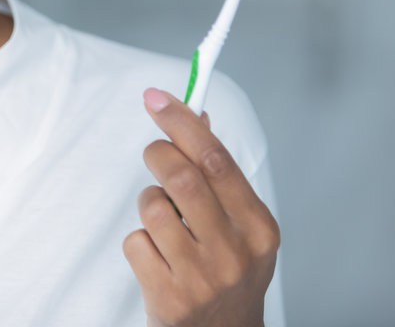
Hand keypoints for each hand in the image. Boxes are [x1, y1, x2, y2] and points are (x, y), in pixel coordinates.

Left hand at [123, 88, 279, 326]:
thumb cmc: (229, 272)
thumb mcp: (240, 226)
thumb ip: (220, 175)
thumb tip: (197, 116)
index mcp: (259, 226)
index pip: (216, 159)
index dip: (182, 122)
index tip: (155, 98)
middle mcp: (235, 252)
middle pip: (182, 177)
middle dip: (158, 153)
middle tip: (154, 153)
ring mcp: (203, 278)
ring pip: (153, 208)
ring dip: (148, 202)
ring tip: (162, 221)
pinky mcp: (169, 297)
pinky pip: (135, 242)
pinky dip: (139, 241)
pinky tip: (158, 258)